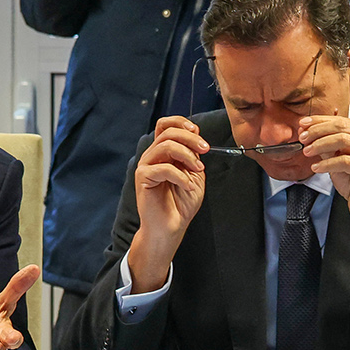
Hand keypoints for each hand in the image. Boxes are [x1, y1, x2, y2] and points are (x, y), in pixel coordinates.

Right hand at [127, 117, 208, 292]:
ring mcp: (146, 165)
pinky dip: (181, 176)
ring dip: (187, 156)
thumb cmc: (182, 203)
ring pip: (166, 145)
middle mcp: (152, 155)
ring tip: (198, 170)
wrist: (171, 227)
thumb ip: (193, 155)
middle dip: (190, 138)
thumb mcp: (194, 174)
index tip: (199, 133)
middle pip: (168, 132)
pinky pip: (163, 168)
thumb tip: (195, 135)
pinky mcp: (143, 178)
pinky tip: (187, 186)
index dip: (181, 123)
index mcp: (163, 152)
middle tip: (205, 150)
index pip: (166, 125)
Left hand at [300, 115, 349, 234]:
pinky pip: (345, 161)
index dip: (319, 121)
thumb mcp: (336, 159)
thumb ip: (326, 144)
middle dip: (318, 130)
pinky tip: (316, 167)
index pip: (341, 120)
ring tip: (307, 151)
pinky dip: (327, 163)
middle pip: (342, 127)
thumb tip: (308, 130)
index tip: (302, 124)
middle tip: (302, 137)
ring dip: (320, 144)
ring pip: (344, 140)